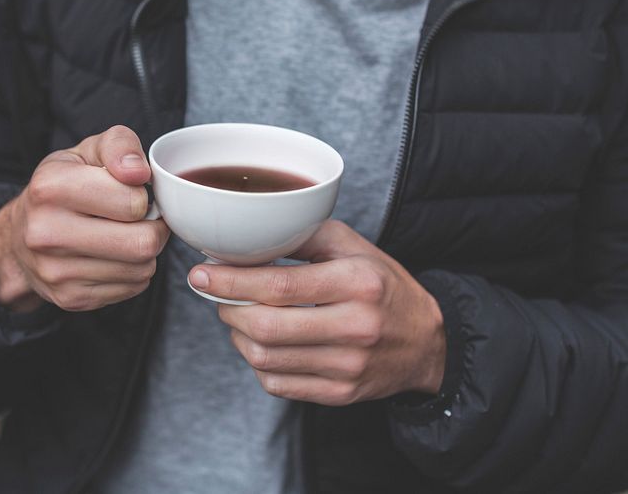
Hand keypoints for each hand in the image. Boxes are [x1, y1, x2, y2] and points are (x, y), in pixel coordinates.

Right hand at [0, 125, 169, 312]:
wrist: (19, 237)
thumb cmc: (62, 186)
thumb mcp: (87, 151)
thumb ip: (120, 145)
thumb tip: (139, 172)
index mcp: (50, 187)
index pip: (133, 202)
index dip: (143, 197)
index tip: (132, 193)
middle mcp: (46, 233)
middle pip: (142, 243)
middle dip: (153, 229)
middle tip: (142, 219)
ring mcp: (56, 271)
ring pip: (141, 269)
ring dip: (145, 252)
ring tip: (125, 235)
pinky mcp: (70, 298)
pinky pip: (132, 288)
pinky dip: (133, 272)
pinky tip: (113, 256)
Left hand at [189, 220, 444, 404]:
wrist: (428, 342)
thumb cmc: (382, 286)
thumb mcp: (353, 246)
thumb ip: (302, 233)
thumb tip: (245, 236)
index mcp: (358, 283)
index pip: (278, 285)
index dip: (230, 280)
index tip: (200, 274)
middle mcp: (356, 327)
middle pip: (264, 326)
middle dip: (226, 307)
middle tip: (217, 293)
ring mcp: (348, 367)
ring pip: (264, 357)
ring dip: (237, 334)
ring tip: (239, 314)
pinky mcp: (340, 394)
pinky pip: (276, 383)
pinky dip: (256, 362)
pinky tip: (262, 342)